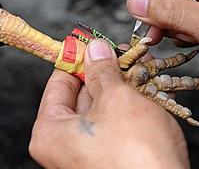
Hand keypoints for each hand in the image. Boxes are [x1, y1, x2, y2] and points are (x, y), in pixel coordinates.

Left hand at [29, 39, 188, 168]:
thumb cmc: (136, 155)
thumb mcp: (117, 100)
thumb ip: (103, 71)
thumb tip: (94, 50)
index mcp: (51, 133)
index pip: (59, 82)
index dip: (77, 58)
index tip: (92, 41)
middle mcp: (64, 147)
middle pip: (81, 96)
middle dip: (106, 72)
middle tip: (124, 53)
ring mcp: (88, 155)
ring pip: (103, 110)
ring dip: (122, 87)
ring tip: (141, 68)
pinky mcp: (111, 160)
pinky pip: (116, 125)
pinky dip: (130, 108)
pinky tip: (147, 91)